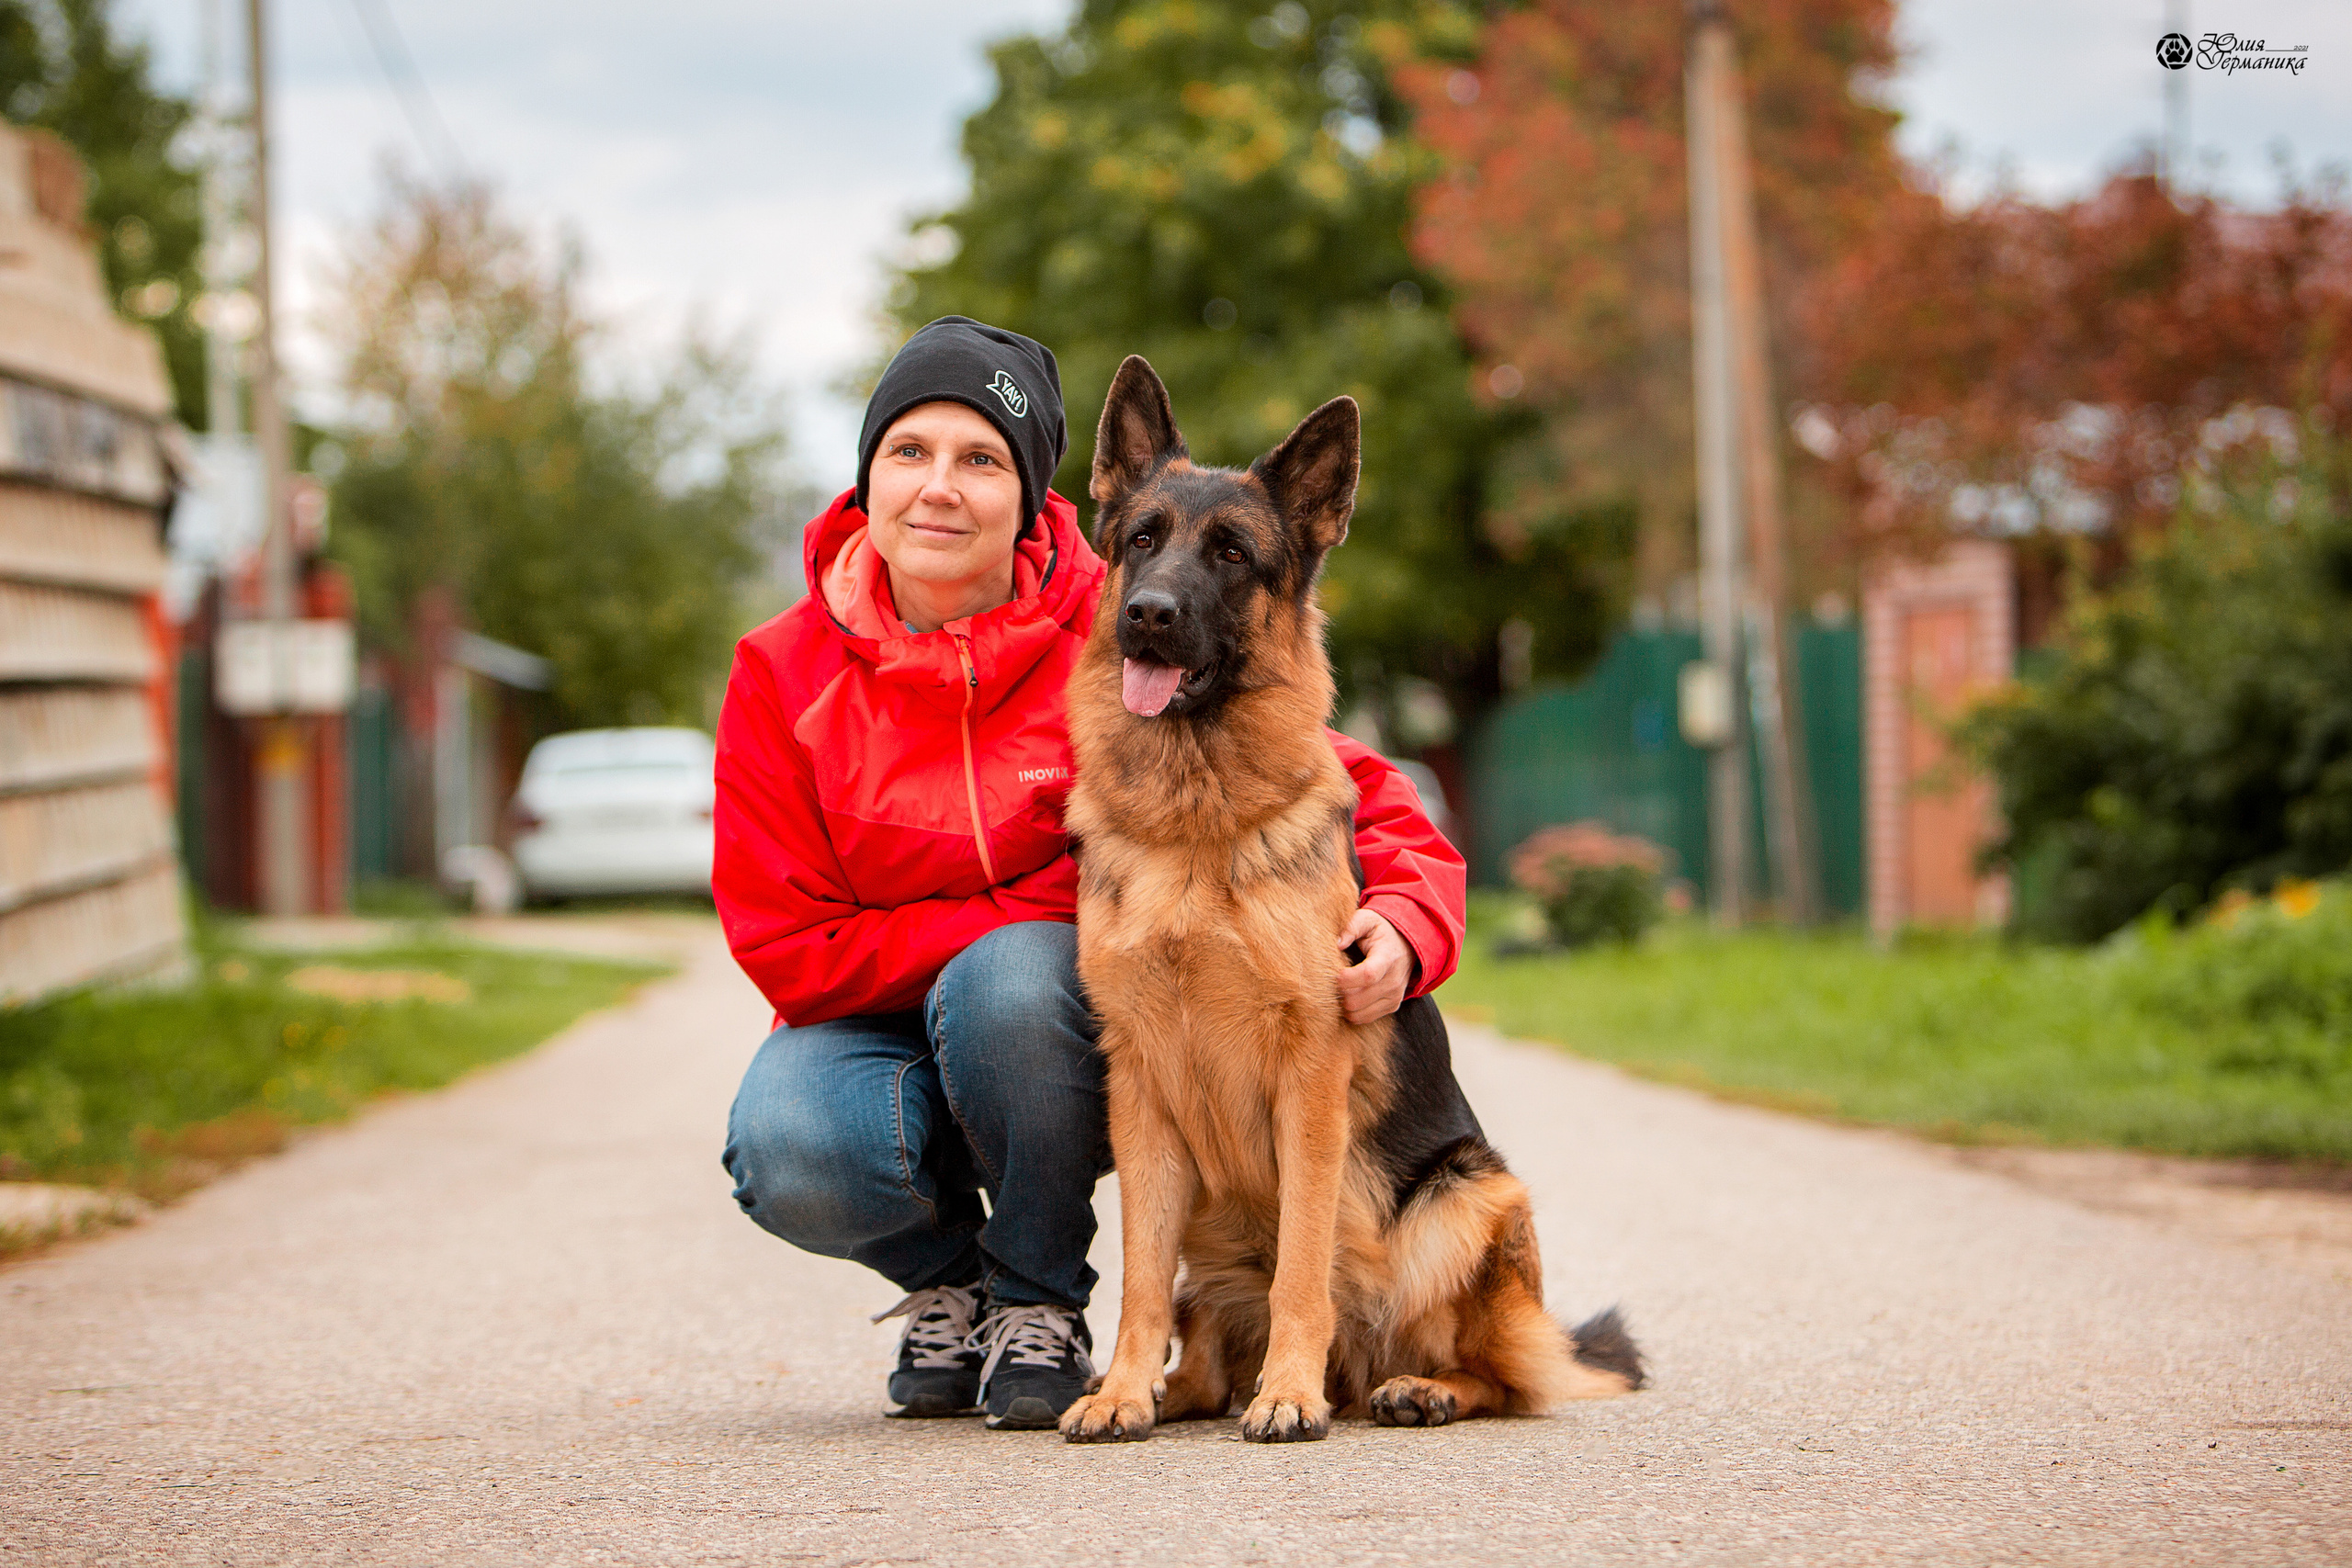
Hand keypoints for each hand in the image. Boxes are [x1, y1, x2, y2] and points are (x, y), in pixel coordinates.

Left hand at [1336, 908, 1413, 1024]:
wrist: (1407, 945)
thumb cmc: (1380, 932)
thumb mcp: (1367, 920)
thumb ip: (1351, 927)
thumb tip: (1337, 942)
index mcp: (1388, 957)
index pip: (1367, 975)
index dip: (1345, 978)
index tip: (1333, 972)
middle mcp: (1394, 980)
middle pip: (1357, 999)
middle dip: (1338, 991)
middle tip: (1329, 980)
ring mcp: (1394, 997)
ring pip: (1357, 1013)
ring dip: (1342, 1003)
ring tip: (1338, 987)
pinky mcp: (1392, 1007)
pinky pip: (1363, 1019)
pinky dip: (1351, 1011)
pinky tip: (1348, 995)